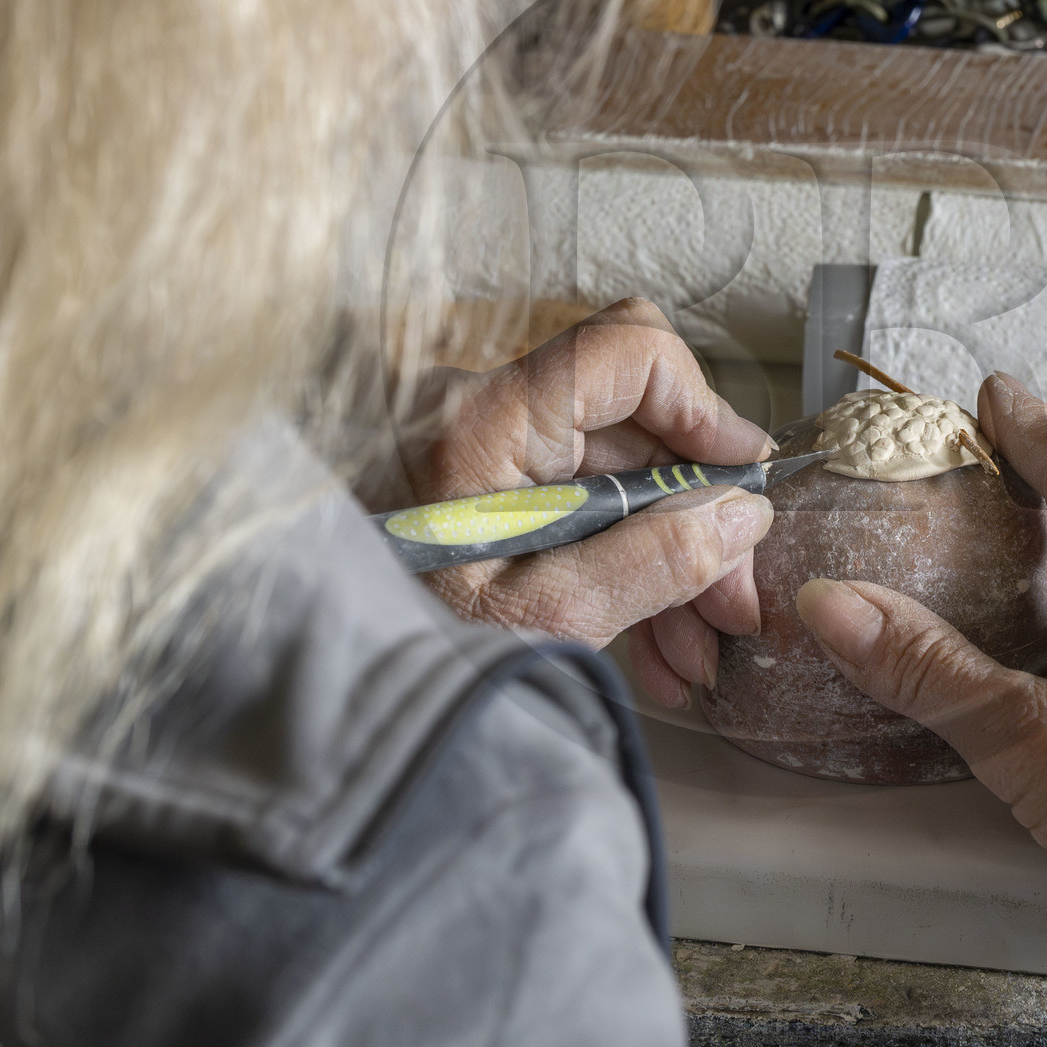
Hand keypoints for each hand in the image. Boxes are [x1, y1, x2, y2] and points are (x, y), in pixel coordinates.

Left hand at [403, 299, 773, 705]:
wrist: (305, 696)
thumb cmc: (393, 650)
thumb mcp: (538, 619)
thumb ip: (648, 563)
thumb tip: (738, 517)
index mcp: (486, 420)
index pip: (627, 350)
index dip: (703, 407)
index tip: (741, 481)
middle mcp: (478, 409)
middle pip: (633, 428)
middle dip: (696, 518)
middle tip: (730, 608)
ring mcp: (474, 445)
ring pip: (611, 475)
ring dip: (662, 556)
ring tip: (691, 653)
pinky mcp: (471, 484)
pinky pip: (568, 503)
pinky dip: (612, 562)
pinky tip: (645, 642)